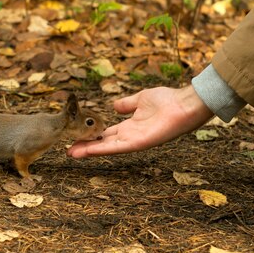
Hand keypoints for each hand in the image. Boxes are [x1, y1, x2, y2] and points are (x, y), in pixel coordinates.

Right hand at [67, 85, 213, 157]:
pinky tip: (89, 150)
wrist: (185, 104)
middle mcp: (130, 135)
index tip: (76, 138)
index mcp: (130, 126)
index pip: (106, 133)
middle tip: (68, 151)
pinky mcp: (140, 142)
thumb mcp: (141, 99)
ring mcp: (135, 140)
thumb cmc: (168, 100)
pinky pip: (118, 147)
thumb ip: (127, 104)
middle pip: (104, 143)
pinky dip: (103, 149)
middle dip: (86, 147)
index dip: (92, 136)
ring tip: (72, 153)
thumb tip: (114, 105)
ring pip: (108, 147)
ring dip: (90, 151)